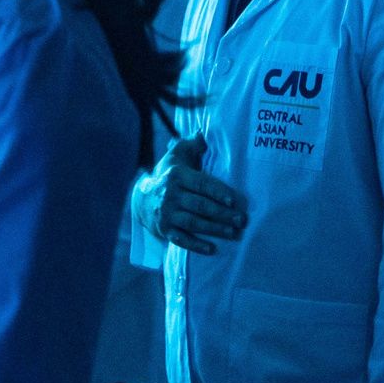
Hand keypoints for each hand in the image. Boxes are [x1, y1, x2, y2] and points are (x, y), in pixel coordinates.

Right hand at [139, 136, 246, 254]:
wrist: (142, 198)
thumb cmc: (168, 173)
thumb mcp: (177, 155)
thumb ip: (192, 144)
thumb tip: (204, 133)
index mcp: (177, 175)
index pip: (201, 184)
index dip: (217, 191)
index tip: (233, 200)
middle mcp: (171, 195)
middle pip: (200, 205)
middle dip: (222, 213)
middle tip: (241, 220)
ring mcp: (167, 213)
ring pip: (193, 223)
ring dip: (215, 229)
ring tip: (233, 233)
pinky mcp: (165, 229)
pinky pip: (181, 239)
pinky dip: (196, 245)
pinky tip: (212, 249)